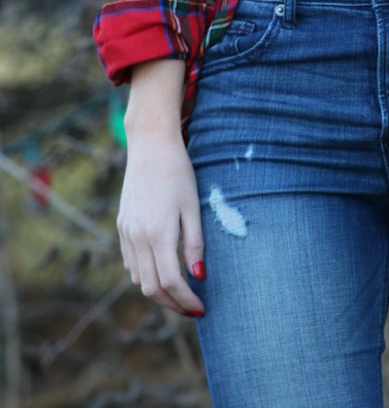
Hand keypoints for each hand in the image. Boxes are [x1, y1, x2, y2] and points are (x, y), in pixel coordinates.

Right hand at [118, 129, 205, 315]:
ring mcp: (126, 232)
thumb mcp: (193, 207)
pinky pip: (130, 263)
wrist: (150, 146)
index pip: (172, 282)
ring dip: (158, 291)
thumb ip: (195, 243)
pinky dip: (145, 274)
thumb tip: (198, 276)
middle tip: (192, 307)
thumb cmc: (178, 173)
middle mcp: (137, 237)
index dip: (186, 300)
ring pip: (138, 278)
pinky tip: (162, 270)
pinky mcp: (122, 226)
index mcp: (158, 233)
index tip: (202, 308)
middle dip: (172, 303)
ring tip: (180, 292)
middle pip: (152, 288)